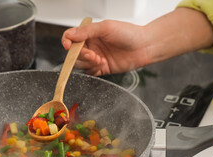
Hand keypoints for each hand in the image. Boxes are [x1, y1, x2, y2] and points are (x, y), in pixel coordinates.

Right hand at [61, 8, 212, 75]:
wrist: (144, 47)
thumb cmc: (129, 33)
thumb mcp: (106, 28)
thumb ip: (87, 31)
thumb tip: (70, 35)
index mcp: (90, 33)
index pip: (71, 37)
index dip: (67, 42)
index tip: (69, 46)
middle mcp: (91, 45)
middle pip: (74, 53)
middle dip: (81, 55)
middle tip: (92, 55)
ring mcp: (96, 57)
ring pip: (81, 64)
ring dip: (88, 63)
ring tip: (100, 60)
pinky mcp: (102, 68)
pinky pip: (90, 72)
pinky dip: (93, 70)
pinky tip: (102, 65)